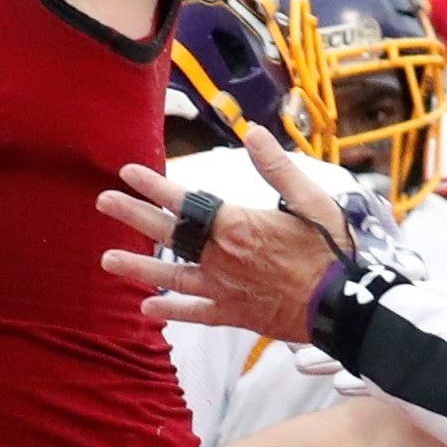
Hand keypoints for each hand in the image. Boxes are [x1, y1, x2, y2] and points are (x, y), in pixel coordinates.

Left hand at [99, 125, 356, 340]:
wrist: (343, 305)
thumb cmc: (329, 251)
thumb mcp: (310, 200)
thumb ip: (277, 167)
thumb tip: (254, 132)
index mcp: (237, 225)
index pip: (184, 200)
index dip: (153, 185)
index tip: (126, 172)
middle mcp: (221, 257)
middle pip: (169, 233)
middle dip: (134, 215)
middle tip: (103, 202)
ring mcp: (224, 288)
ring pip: (171, 275)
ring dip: (138, 266)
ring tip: (107, 259)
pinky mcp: (233, 314)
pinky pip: (195, 312)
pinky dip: (171, 310)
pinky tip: (147, 307)